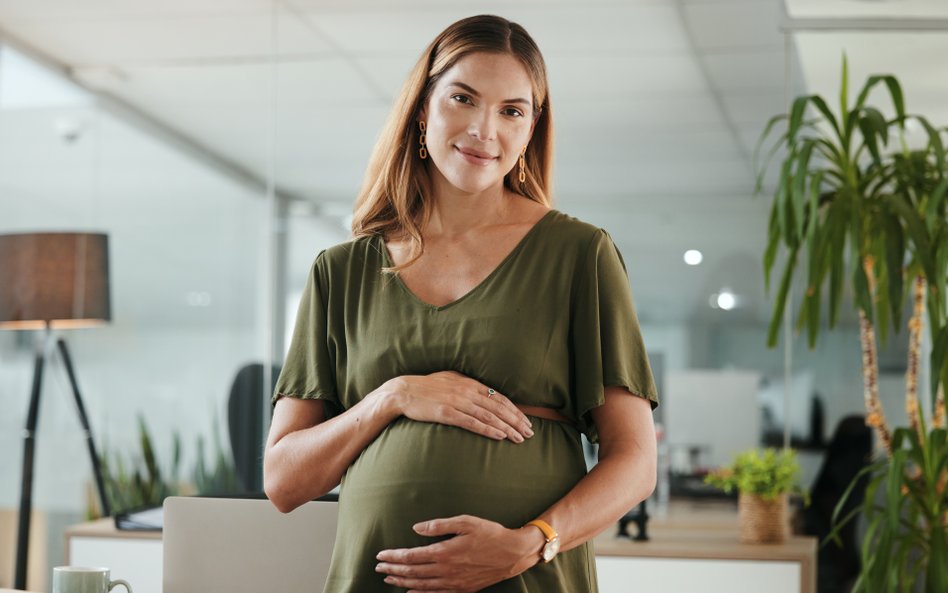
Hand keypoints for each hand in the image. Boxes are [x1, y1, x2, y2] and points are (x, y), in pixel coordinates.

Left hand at [375, 515, 544, 591]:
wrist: (513, 553)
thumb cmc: (490, 534)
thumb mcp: (465, 522)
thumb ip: (439, 525)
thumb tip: (416, 528)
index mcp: (445, 552)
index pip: (412, 556)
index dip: (394, 556)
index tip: (381, 555)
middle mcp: (446, 571)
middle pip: (413, 572)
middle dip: (393, 569)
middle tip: (378, 567)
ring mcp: (454, 583)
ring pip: (421, 586)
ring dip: (402, 582)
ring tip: (389, 578)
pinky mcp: (462, 589)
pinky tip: (411, 592)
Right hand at [389, 371, 533, 441]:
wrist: (404, 391)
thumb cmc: (426, 386)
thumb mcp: (450, 379)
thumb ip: (467, 384)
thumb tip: (483, 391)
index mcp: (469, 383)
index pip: (499, 397)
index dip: (515, 410)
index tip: (526, 420)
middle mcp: (467, 391)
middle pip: (498, 407)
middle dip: (516, 420)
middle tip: (530, 432)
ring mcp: (457, 402)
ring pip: (489, 416)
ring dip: (507, 427)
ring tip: (519, 438)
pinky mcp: (447, 413)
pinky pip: (472, 423)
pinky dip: (488, 430)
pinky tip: (500, 436)